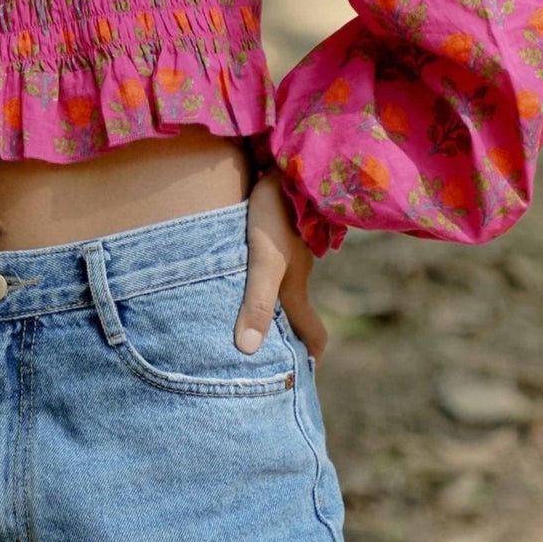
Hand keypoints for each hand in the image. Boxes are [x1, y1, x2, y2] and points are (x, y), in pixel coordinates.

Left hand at [234, 168, 329, 363]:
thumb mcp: (264, 260)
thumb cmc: (275, 213)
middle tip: (264, 357)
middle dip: (284, 337)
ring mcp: (286, 251)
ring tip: (237, 321)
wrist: (284, 161)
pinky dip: (253, 278)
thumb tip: (247, 350)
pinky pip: (265, 264)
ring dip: (266, 305)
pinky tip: (229, 275)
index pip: (313, 334)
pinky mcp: (272, 230)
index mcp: (295, 289)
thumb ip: (257, 302)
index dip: (310, 359)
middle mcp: (294, 273)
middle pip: (294, 313)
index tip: (304, 379)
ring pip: (279, 287)